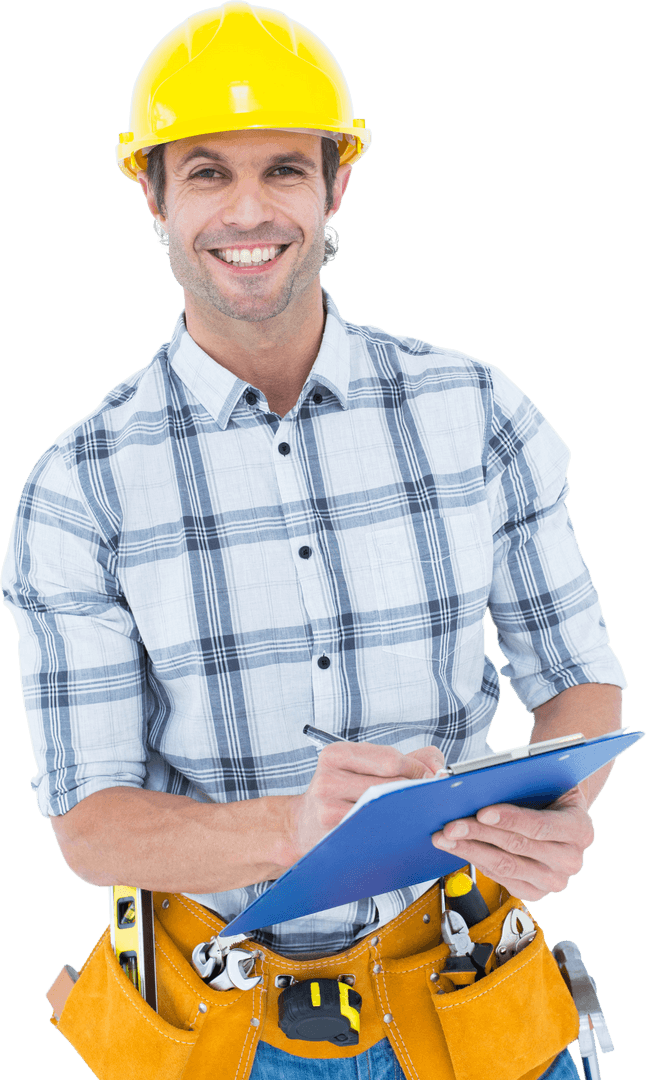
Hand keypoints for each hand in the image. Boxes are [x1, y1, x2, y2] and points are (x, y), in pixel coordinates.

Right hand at [291, 742, 444, 857]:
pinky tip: (396, 827)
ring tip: (412, 812)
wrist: (302, 824)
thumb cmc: (340, 792)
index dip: (417, 769)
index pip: (390, 759)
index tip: (429, 778)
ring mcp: (328, 810)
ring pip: (385, 809)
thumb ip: (406, 758)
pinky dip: (392, 829)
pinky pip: (374, 831)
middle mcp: (328, 779)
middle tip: (427, 798)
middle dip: (415, 791)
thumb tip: (437, 768)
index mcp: (336, 754)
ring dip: (406, 812)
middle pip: (390, 785)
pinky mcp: (334, 835)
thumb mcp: (364, 764)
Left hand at [431, 785, 594, 900]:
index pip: (541, 825)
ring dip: (470, 850)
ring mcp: (555, 881)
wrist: (560, 817)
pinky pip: (502, 878)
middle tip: (450, 825)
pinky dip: (477, 861)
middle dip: (479, 834)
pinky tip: (459, 849)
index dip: (510, 818)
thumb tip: (470, 782)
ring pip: (505, 866)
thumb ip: (519, 782)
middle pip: (517, 846)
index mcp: (580, 829)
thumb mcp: (544, 783)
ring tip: (445, 838)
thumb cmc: (549, 794)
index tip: (481, 812)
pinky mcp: (537, 893)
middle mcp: (571, 860)